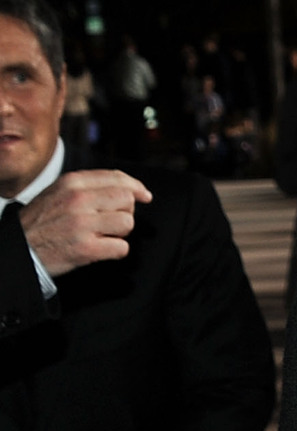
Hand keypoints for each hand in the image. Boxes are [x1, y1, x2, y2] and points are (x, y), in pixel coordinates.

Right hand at [18, 171, 151, 277]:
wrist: (17, 249)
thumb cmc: (39, 223)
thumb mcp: (57, 193)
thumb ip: (87, 187)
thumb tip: (128, 187)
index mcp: (71, 183)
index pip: (117, 178)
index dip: (135, 187)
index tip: (144, 195)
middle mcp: (78, 200)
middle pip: (127, 200)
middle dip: (125, 212)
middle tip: (110, 221)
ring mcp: (82, 224)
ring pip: (128, 223)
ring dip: (120, 233)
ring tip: (102, 235)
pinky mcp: (85, 248)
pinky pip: (121, 248)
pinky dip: (115, 252)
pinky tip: (101, 250)